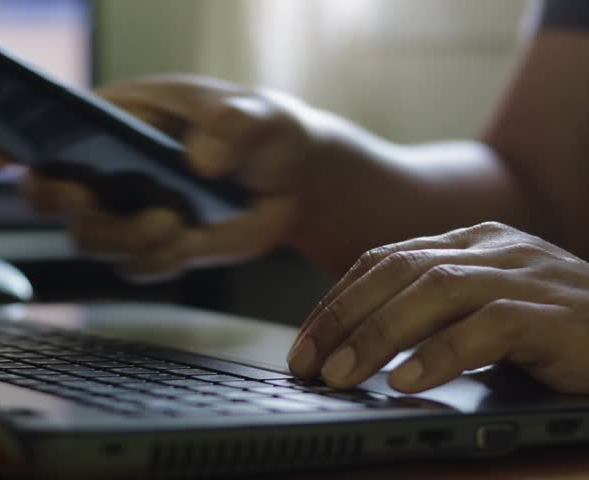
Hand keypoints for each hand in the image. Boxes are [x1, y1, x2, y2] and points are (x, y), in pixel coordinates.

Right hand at [0, 74, 351, 280]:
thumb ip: (235, 126)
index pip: (51, 126)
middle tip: (89, 197)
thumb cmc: (264, 129)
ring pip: (88, 238)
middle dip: (57, 199)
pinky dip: (157, 260)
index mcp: (120, 117)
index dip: (13, 141)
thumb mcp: (260, 114)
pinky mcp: (154, 247)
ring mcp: (130, 211)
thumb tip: (198, 162)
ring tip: (174, 221)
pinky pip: (134, 267)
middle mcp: (111, 167)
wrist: (292, 180)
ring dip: (123, 236)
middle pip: (48, 192)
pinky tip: (190, 240)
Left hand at [287, 222, 588, 393]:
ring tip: (342, 375)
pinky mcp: (552, 312)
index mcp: (470, 242)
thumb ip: (432, 312)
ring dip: (377, 336)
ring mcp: (524, 274)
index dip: (336, 300)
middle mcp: (492, 248)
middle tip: (306, 362)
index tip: (304, 341)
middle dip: (342, 317)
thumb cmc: (557, 330)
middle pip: (396, 271)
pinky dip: (441, 354)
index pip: (383, 260)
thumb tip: (353, 346)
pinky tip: (408, 381)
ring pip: (432, 291)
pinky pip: (486, 327)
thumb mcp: (484, 310)